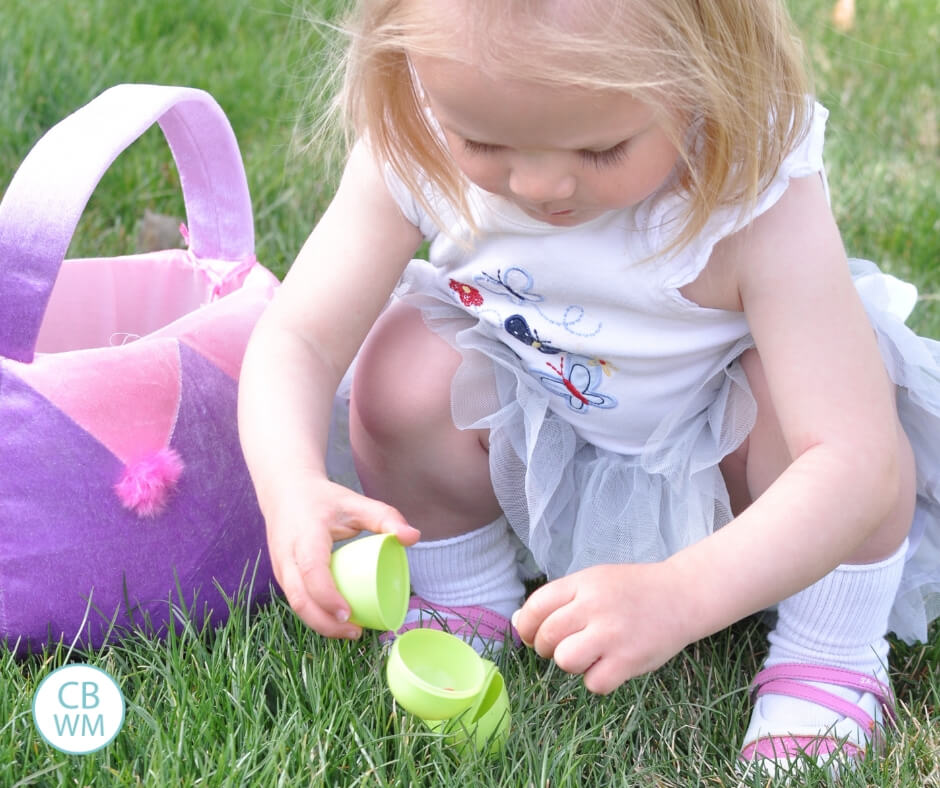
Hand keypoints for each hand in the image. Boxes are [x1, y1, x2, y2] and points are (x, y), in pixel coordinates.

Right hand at [265, 476, 420, 639]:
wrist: (285, 491)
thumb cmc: (324, 499)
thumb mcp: (356, 503)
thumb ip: (385, 517)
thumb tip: (413, 537)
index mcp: (305, 536)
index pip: (311, 572)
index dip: (328, 597)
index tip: (349, 614)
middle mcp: (287, 556)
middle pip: (299, 599)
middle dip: (326, 623)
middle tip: (356, 632)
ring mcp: (281, 568)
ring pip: (295, 605)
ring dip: (320, 624)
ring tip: (351, 632)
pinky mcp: (282, 576)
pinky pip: (296, 600)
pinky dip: (315, 615)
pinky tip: (337, 623)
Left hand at [513, 562, 692, 694]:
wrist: (682, 596)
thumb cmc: (632, 591)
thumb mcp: (594, 581)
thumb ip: (560, 599)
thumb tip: (520, 623)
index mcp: (583, 584)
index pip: (536, 606)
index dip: (527, 626)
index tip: (532, 635)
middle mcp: (594, 606)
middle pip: (547, 636)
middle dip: (546, 647)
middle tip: (563, 646)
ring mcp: (612, 634)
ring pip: (565, 660)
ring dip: (571, 663)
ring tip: (587, 655)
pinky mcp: (629, 660)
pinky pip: (594, 683)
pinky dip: (597, 680)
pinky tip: (609, 666)